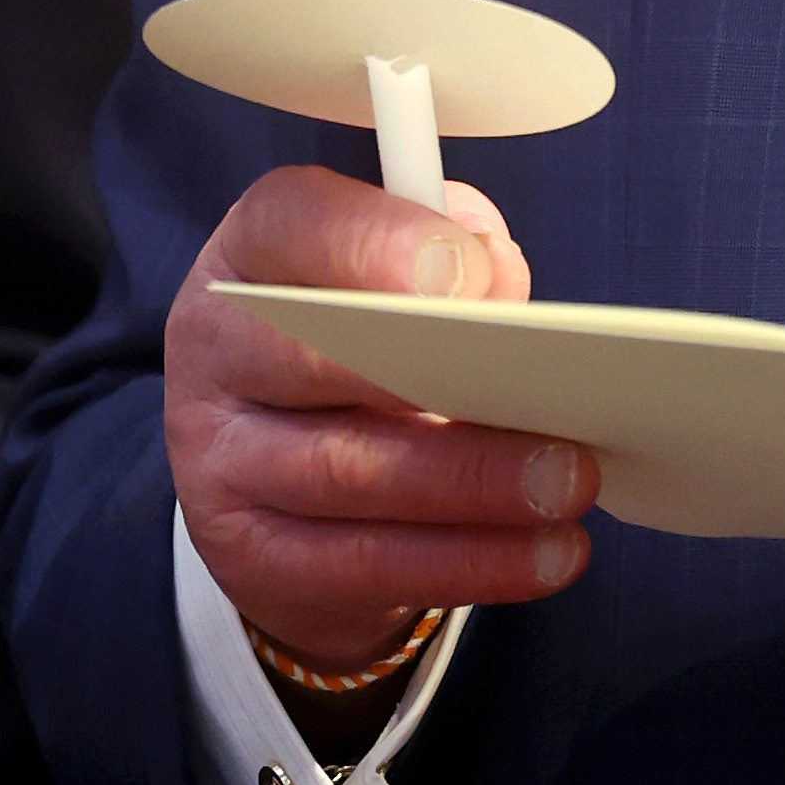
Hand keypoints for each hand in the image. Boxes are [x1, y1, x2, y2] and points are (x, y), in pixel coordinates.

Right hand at [166, 163, 594, 674]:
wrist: (282, 472)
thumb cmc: (368, 344)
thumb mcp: (399, 277)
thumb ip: (452, 257)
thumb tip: (499, 283)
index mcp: (254, 250)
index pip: (293, 219)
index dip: (380, 245)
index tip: (471, 281)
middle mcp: (217, 345)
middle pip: (318, 358)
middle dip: (445, 378)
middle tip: (558, 398)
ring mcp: (218, 456)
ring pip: (346, 473)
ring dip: (472, 486)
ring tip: (567, 485)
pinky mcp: (248, 553)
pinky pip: (361, 565)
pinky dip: (463, 562)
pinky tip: (544, 555)